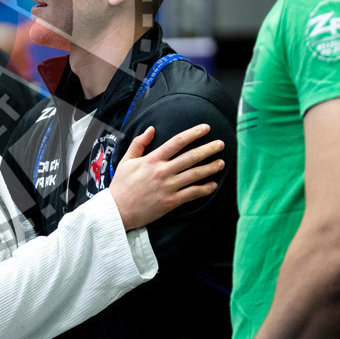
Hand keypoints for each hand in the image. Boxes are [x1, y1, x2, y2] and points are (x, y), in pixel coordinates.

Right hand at [110, 124, 224, 230]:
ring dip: (210, 168)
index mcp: (152, 159)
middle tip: (221, 144)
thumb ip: (139, 143)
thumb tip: (151, 129)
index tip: (206, 128)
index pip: (177, 142)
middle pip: (191, 157)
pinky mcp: (171, 201)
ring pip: (195, 174)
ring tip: (221, 163)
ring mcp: (168, 187)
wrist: (118, 210)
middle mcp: (162, 171)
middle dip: (208, 149)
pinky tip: (213, 185)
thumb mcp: (126, 160)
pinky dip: (205, 189)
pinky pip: (192, 194)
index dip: (193, 133)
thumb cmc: (121, 185)